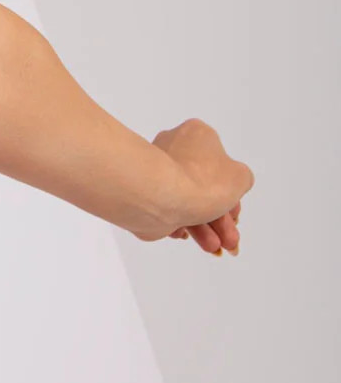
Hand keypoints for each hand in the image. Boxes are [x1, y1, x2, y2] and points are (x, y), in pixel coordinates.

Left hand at [137, 117, 253, 253]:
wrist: (160, 198)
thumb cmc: (204, 182)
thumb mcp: (241, 178)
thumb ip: (240, 179)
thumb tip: (228, 186)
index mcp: (196, 134)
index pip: (220, 166)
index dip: (231, 195)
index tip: (235, 216)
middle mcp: (172, 147)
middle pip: (203, 188)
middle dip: (219, 219)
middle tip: (229, 240)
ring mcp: (155, 170)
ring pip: (185, 201)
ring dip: (204, 228)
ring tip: (214, 248)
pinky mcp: (142, 191)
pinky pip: (166, 209)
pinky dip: (178, 223)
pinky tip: (185, 234)